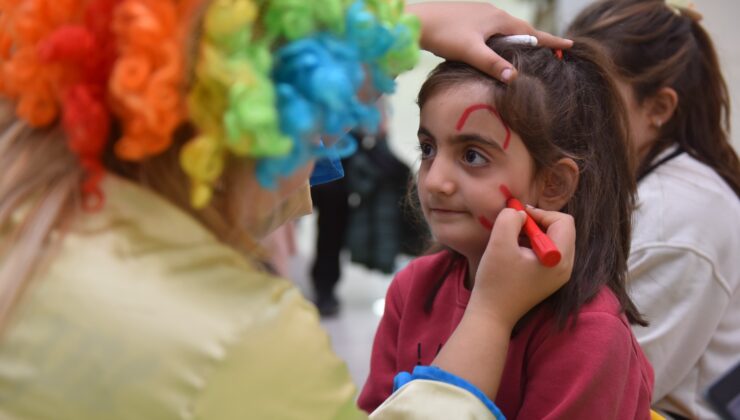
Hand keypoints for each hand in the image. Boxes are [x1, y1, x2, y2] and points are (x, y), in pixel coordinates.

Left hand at [406, 2, 572, 82]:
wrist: (417, 21)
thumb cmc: (443, 33)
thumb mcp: (469, 51)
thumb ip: (492, 64)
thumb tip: (514, 77)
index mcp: (498, 19)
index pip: (531, 32)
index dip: (550, 41)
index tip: (569, 46)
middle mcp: (492, 13)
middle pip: (520, 30)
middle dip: (536, 42)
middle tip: (552, 53)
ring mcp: (479, 15)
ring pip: (505, 31)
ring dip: (518, 42)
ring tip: (527, 54)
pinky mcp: (468, 20)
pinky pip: (492, 31)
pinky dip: (501, 41)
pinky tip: (496, 50)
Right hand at [469, 207, 574, 328]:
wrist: (492, 315)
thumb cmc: (495, 281)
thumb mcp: (499, 243)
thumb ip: (510, 219)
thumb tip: (519, 213)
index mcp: (560, 259)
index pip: (563, 221)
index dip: (541, 213)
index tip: (518, 218)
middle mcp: (566, 267)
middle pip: (562, 229)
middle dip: (539, 222)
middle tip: (515, 226)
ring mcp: (559, 275)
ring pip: (555, 240)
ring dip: (535, 233)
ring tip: (513, 239)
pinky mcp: (550, 279)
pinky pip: (549, 252)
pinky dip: (534, 245)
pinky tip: (515, 252)